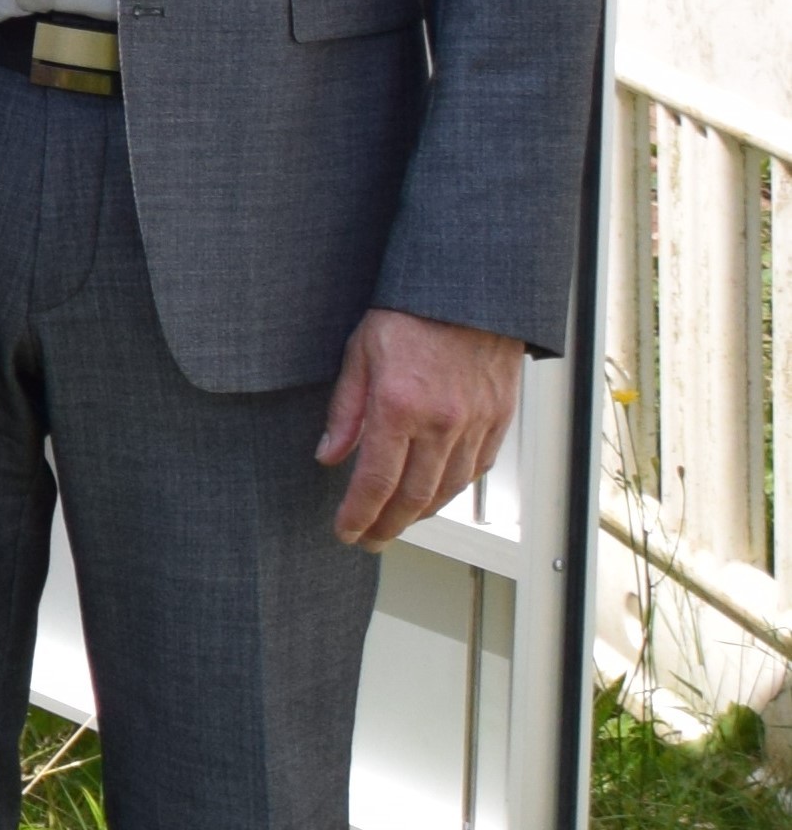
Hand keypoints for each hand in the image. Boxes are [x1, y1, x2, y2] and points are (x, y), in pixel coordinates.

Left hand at [319, 308, 525, 548]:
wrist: (470, 289)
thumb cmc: (411, 312)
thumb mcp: (359, 353)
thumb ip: (345, 410)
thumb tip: (329, 456)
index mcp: (399, 406)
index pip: (376, 481)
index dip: (358, 515)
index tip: (346, 532)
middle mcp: (442, 423)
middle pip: (414, 497)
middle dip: (387, 526)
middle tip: (369, 540)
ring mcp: (476, 424)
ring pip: (448, 490)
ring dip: (420, 515)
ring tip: (396, 523)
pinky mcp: (499, 419)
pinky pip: (477, 469)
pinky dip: (453, 490)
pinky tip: (434, 495)